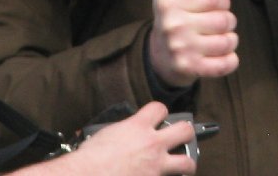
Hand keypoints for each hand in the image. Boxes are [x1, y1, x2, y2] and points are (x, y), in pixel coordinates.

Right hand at [19, 102, 197, 175]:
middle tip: (182, 137)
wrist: (89, 174)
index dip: (160, 112)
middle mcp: (153, 144)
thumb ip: (126, 129)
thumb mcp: (109, 133)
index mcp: (139, 127)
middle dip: (186, 132)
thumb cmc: (92, 156)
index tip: (159, 118)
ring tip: (183, 165)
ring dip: (187, 163)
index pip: (160, 108)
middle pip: (185, 130)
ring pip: (188, 162)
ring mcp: (156, 166)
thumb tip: (130, 131)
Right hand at [146, 0, 238, 87]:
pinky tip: (223, 54)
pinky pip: (226, 63)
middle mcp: (175, 26)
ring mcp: (184, 49)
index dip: (222, 1)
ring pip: (228, 41)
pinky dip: (230, 59)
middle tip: (222, 22)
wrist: (159, 59)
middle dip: (228, 20)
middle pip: (224, 20)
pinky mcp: (192, 68)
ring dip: (231, 39)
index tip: (219, 4)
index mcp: (169, 4)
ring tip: (223, 37)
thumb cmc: (168, 21)